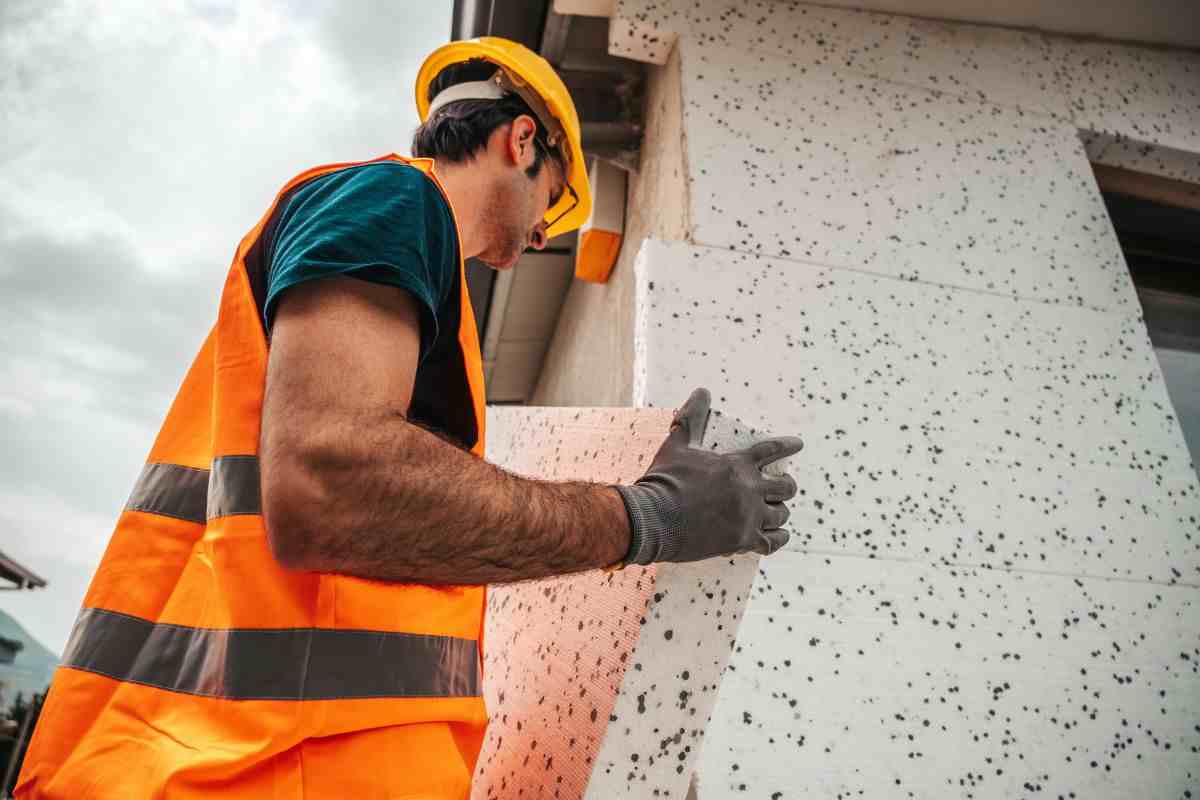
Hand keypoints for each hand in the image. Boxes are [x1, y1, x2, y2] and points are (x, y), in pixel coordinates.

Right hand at [615, 388, 801, 564]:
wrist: (653, 519)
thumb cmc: (663, 480)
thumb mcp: (676, 444)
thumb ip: (692, 416)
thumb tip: (701, 390)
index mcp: (737, 464)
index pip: (772, 450)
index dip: (788, 446)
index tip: (799, 445)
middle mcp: (749, 489)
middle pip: (785, 487)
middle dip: (786, 486)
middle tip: (783, 487)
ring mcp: (748, 516)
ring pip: (781, 514)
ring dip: (780, 512)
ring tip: (777, 512)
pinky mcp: (742, 540)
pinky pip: (772, 541)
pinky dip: (778, 538)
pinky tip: (779, 535)